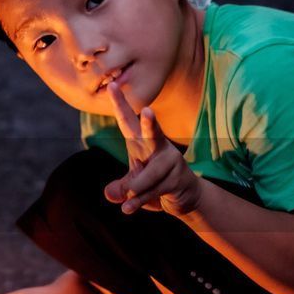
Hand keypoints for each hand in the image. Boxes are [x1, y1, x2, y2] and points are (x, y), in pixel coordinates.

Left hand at [102, 81, 201, 217]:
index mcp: (142, 142)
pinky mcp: (177, 178)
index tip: (112, 85)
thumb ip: (120, 186)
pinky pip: (154, 190)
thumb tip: (109, 194)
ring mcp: (170, 162)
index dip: (120, 104)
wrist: (183, 197)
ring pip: (148, 175)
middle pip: (152, 134)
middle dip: (149, 124)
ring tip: (126, 200)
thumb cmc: (153, 182)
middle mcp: (158, 147)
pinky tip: (127, 208)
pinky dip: (139, 201)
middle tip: (148, 111)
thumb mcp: (132, 183)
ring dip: (135, 189)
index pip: (129, 121)